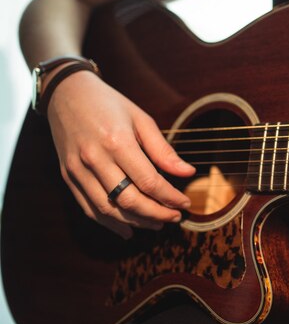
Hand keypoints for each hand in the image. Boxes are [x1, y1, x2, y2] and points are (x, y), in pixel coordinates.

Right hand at [47, 70, 193, 238]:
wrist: (66, 94)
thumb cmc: (109, 104)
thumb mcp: (141, 119)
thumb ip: (163, 150)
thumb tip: (188, 172)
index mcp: (117, 142)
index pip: (149, 181)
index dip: (170, 197)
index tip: (185, 204)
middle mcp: (95, 159)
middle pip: (130, 200)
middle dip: (157, 214)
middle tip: (174, 217)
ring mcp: (77, 170)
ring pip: (109, 209)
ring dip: (136, 222)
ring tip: (157, 224)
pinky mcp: (67, 177)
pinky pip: (89, 208)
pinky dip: (109, 223)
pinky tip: (128, 229)